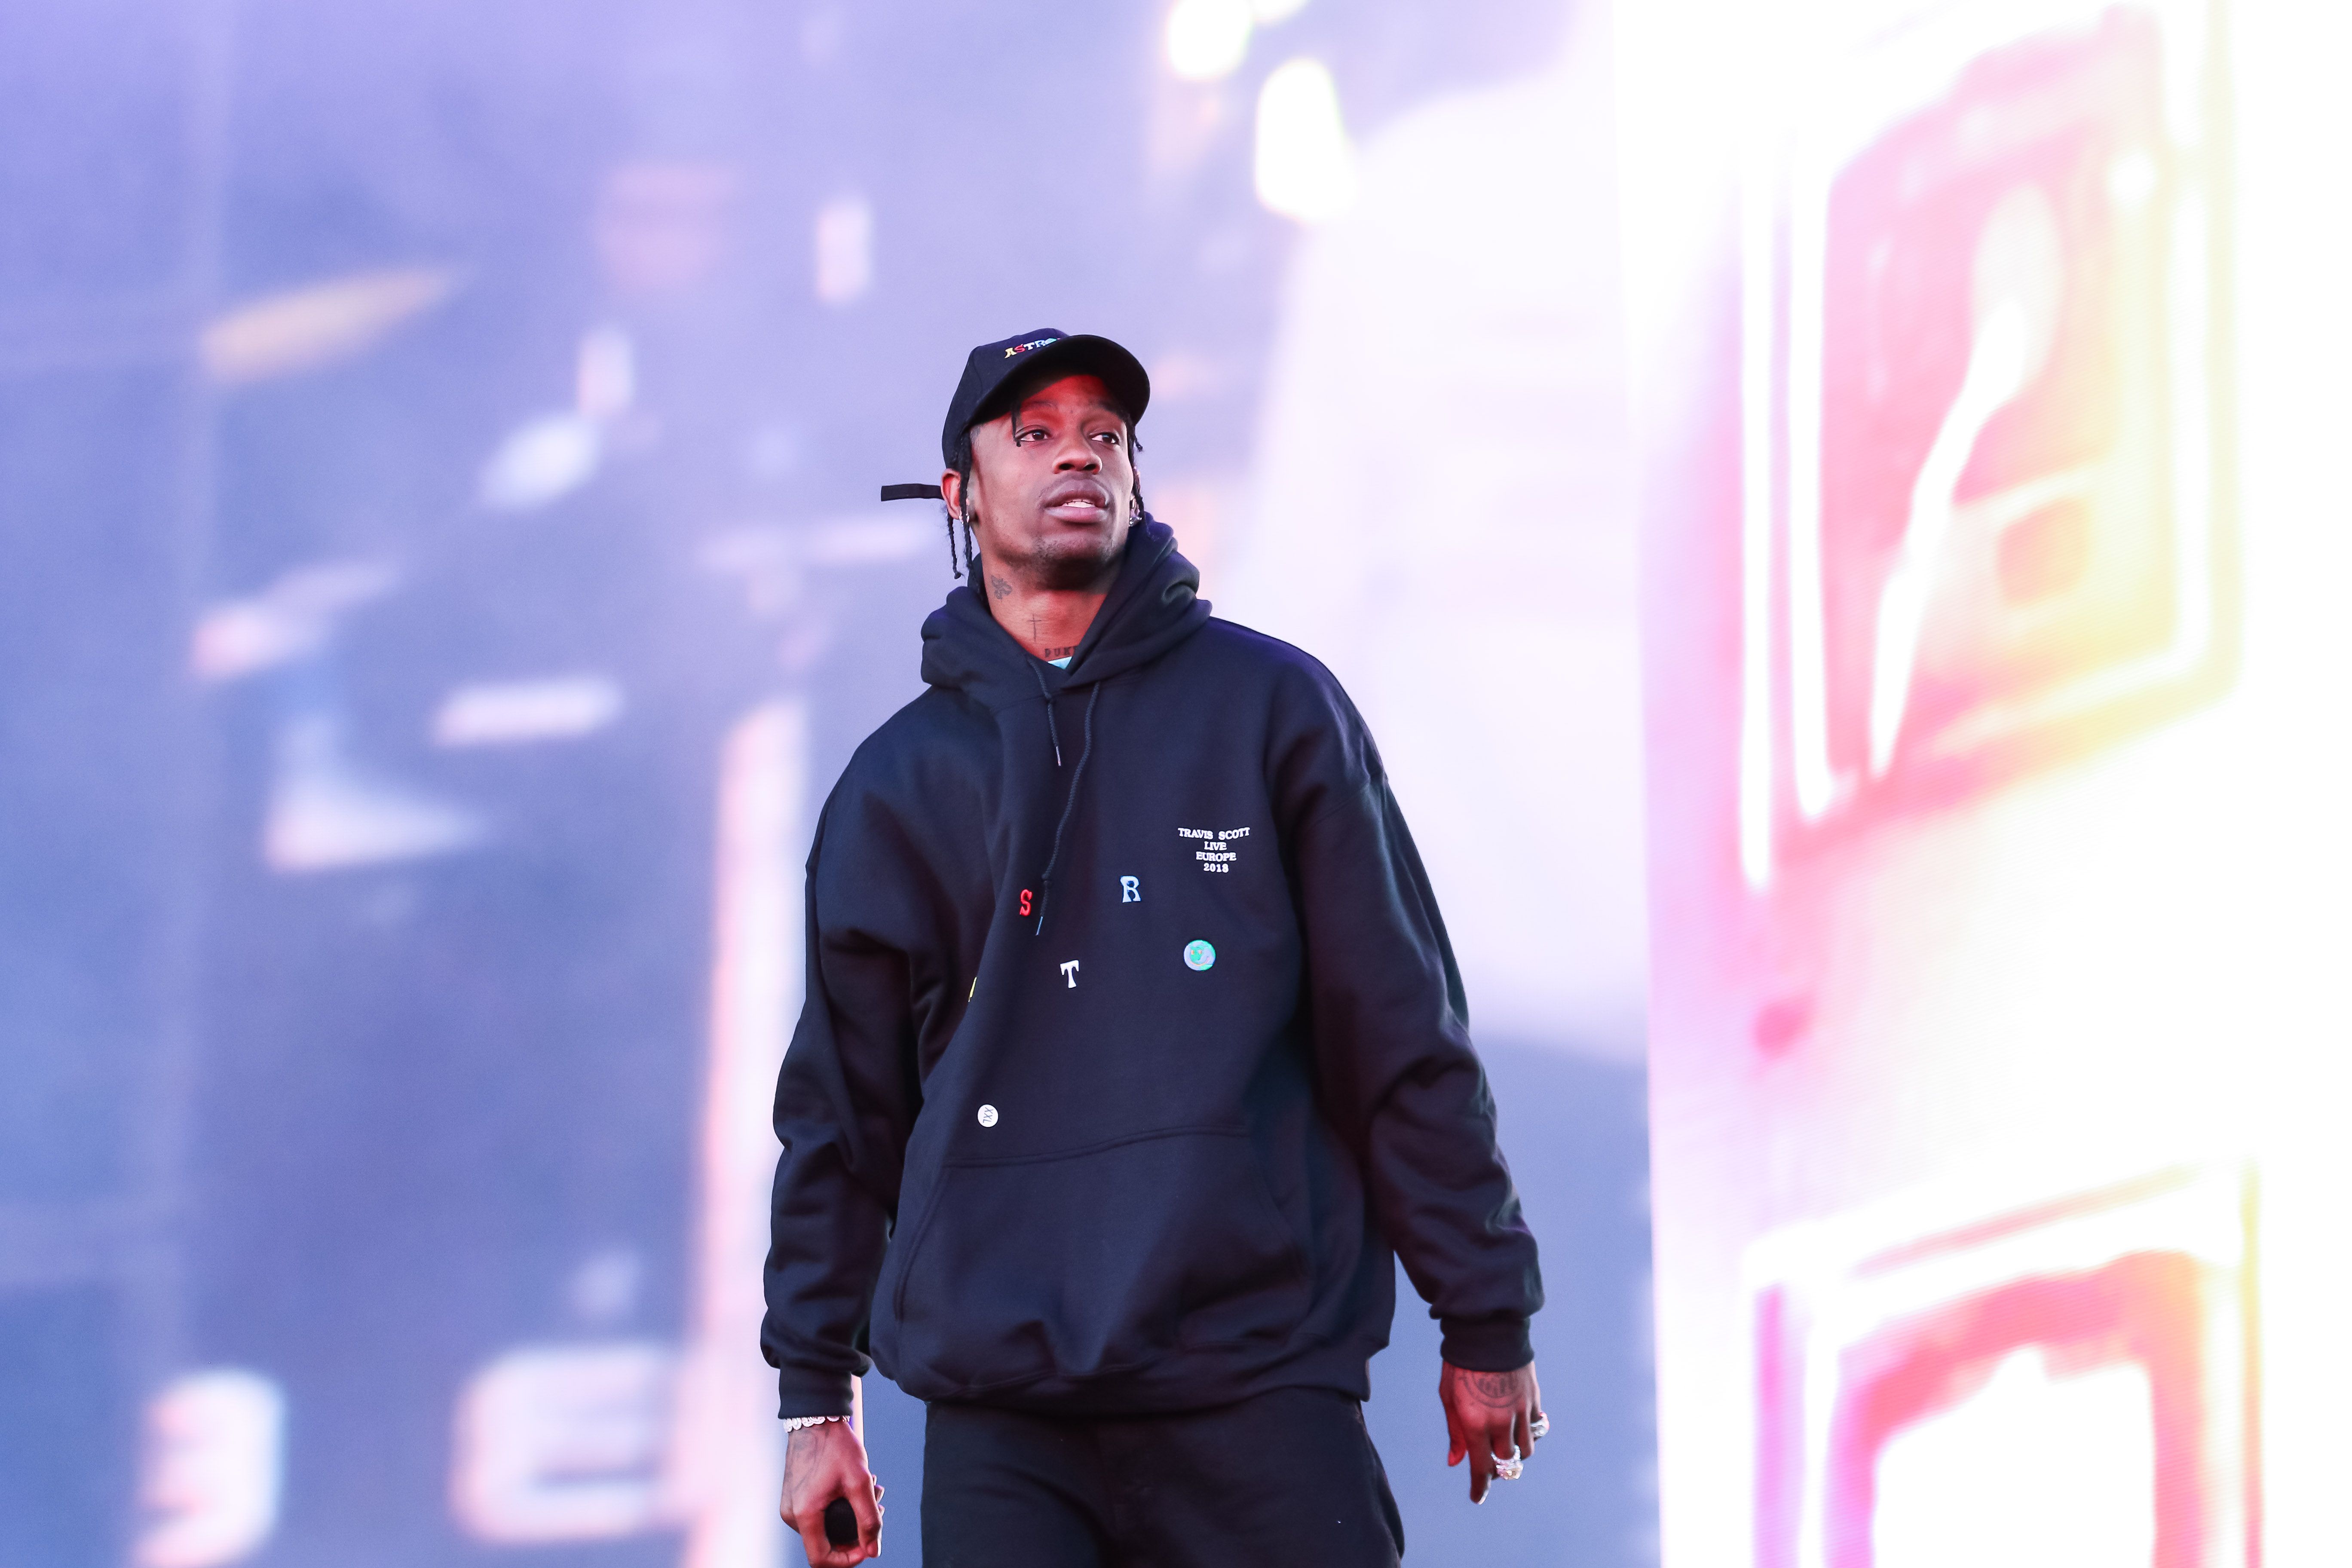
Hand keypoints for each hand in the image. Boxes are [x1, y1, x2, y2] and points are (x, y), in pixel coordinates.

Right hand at [779, 1420, 884, 1563]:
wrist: (816, 1418)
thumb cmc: (836, 1446)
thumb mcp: (859, 1481)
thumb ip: (868, 1519)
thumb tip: (873, 1550)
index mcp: (804, 1514)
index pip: (821, 1559)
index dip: (847, 1560)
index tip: (868, 1545)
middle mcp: (791, 1514)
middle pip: (824, 1544)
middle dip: (854, 1533)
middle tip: (877, 1508)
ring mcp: (790, 1505)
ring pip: (823, 1528)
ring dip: (850, 1517)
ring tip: (872, 1492)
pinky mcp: (793, 1496)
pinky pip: (816, 1515)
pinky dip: (838, 1508)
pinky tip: (855, 1488)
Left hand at [1440, 1360, 1543, 1503]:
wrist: (1486, 1332)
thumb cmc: (1460, 1364)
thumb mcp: (1448, 1397)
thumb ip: (1455, 1432)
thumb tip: (1456, 1462)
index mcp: (1475, 1423)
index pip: (1481, 1468)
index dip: (1479, 1487)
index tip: (1477, 1497)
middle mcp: (1500, 1421)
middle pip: (1505, 1462)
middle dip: (1497, 1469)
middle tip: (1488, 1463)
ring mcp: (1520, 1411)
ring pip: (1525, 1449)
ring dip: (1515, 1453)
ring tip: (1504, 1444)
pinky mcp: (1533, 1399)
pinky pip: (1536, 1427)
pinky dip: (1528, 1432)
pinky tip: (1518, 1424)